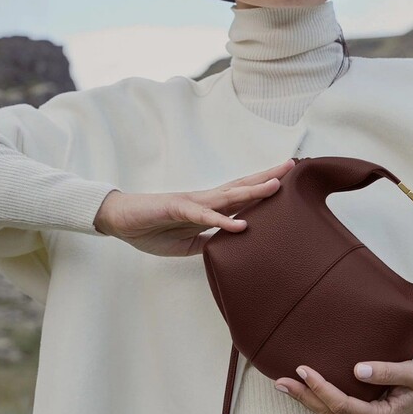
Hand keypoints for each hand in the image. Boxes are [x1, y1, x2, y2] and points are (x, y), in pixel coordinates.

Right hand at [93, 159, 296, 256]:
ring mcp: (192, 202)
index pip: (242, 195)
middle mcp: (205, 200)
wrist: (120, 221)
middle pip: (242, 186)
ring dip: (252, 191)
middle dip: (268, 177)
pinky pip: (203, 216)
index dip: (264, 187)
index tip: (287, 179)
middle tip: (292, 165)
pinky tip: (240, 225)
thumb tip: (232, 247)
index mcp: (209, 207)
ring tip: (275, 186)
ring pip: (228, 195)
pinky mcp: (177, 209)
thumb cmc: (152, 229)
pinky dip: (222, 220)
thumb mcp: (188, 243)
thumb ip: (210, 242)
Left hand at [274, 360, 412, 413]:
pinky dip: (321, 400)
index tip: (303, 369)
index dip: (319, 387)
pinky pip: (339, 411)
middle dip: (303, 397)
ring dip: (308, 399)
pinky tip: (308, 390)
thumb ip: (385, 371)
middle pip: (329, 413)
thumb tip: (358, 368)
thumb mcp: (412, 373)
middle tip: (279, 381)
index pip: (340, 403)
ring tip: (286, 385)